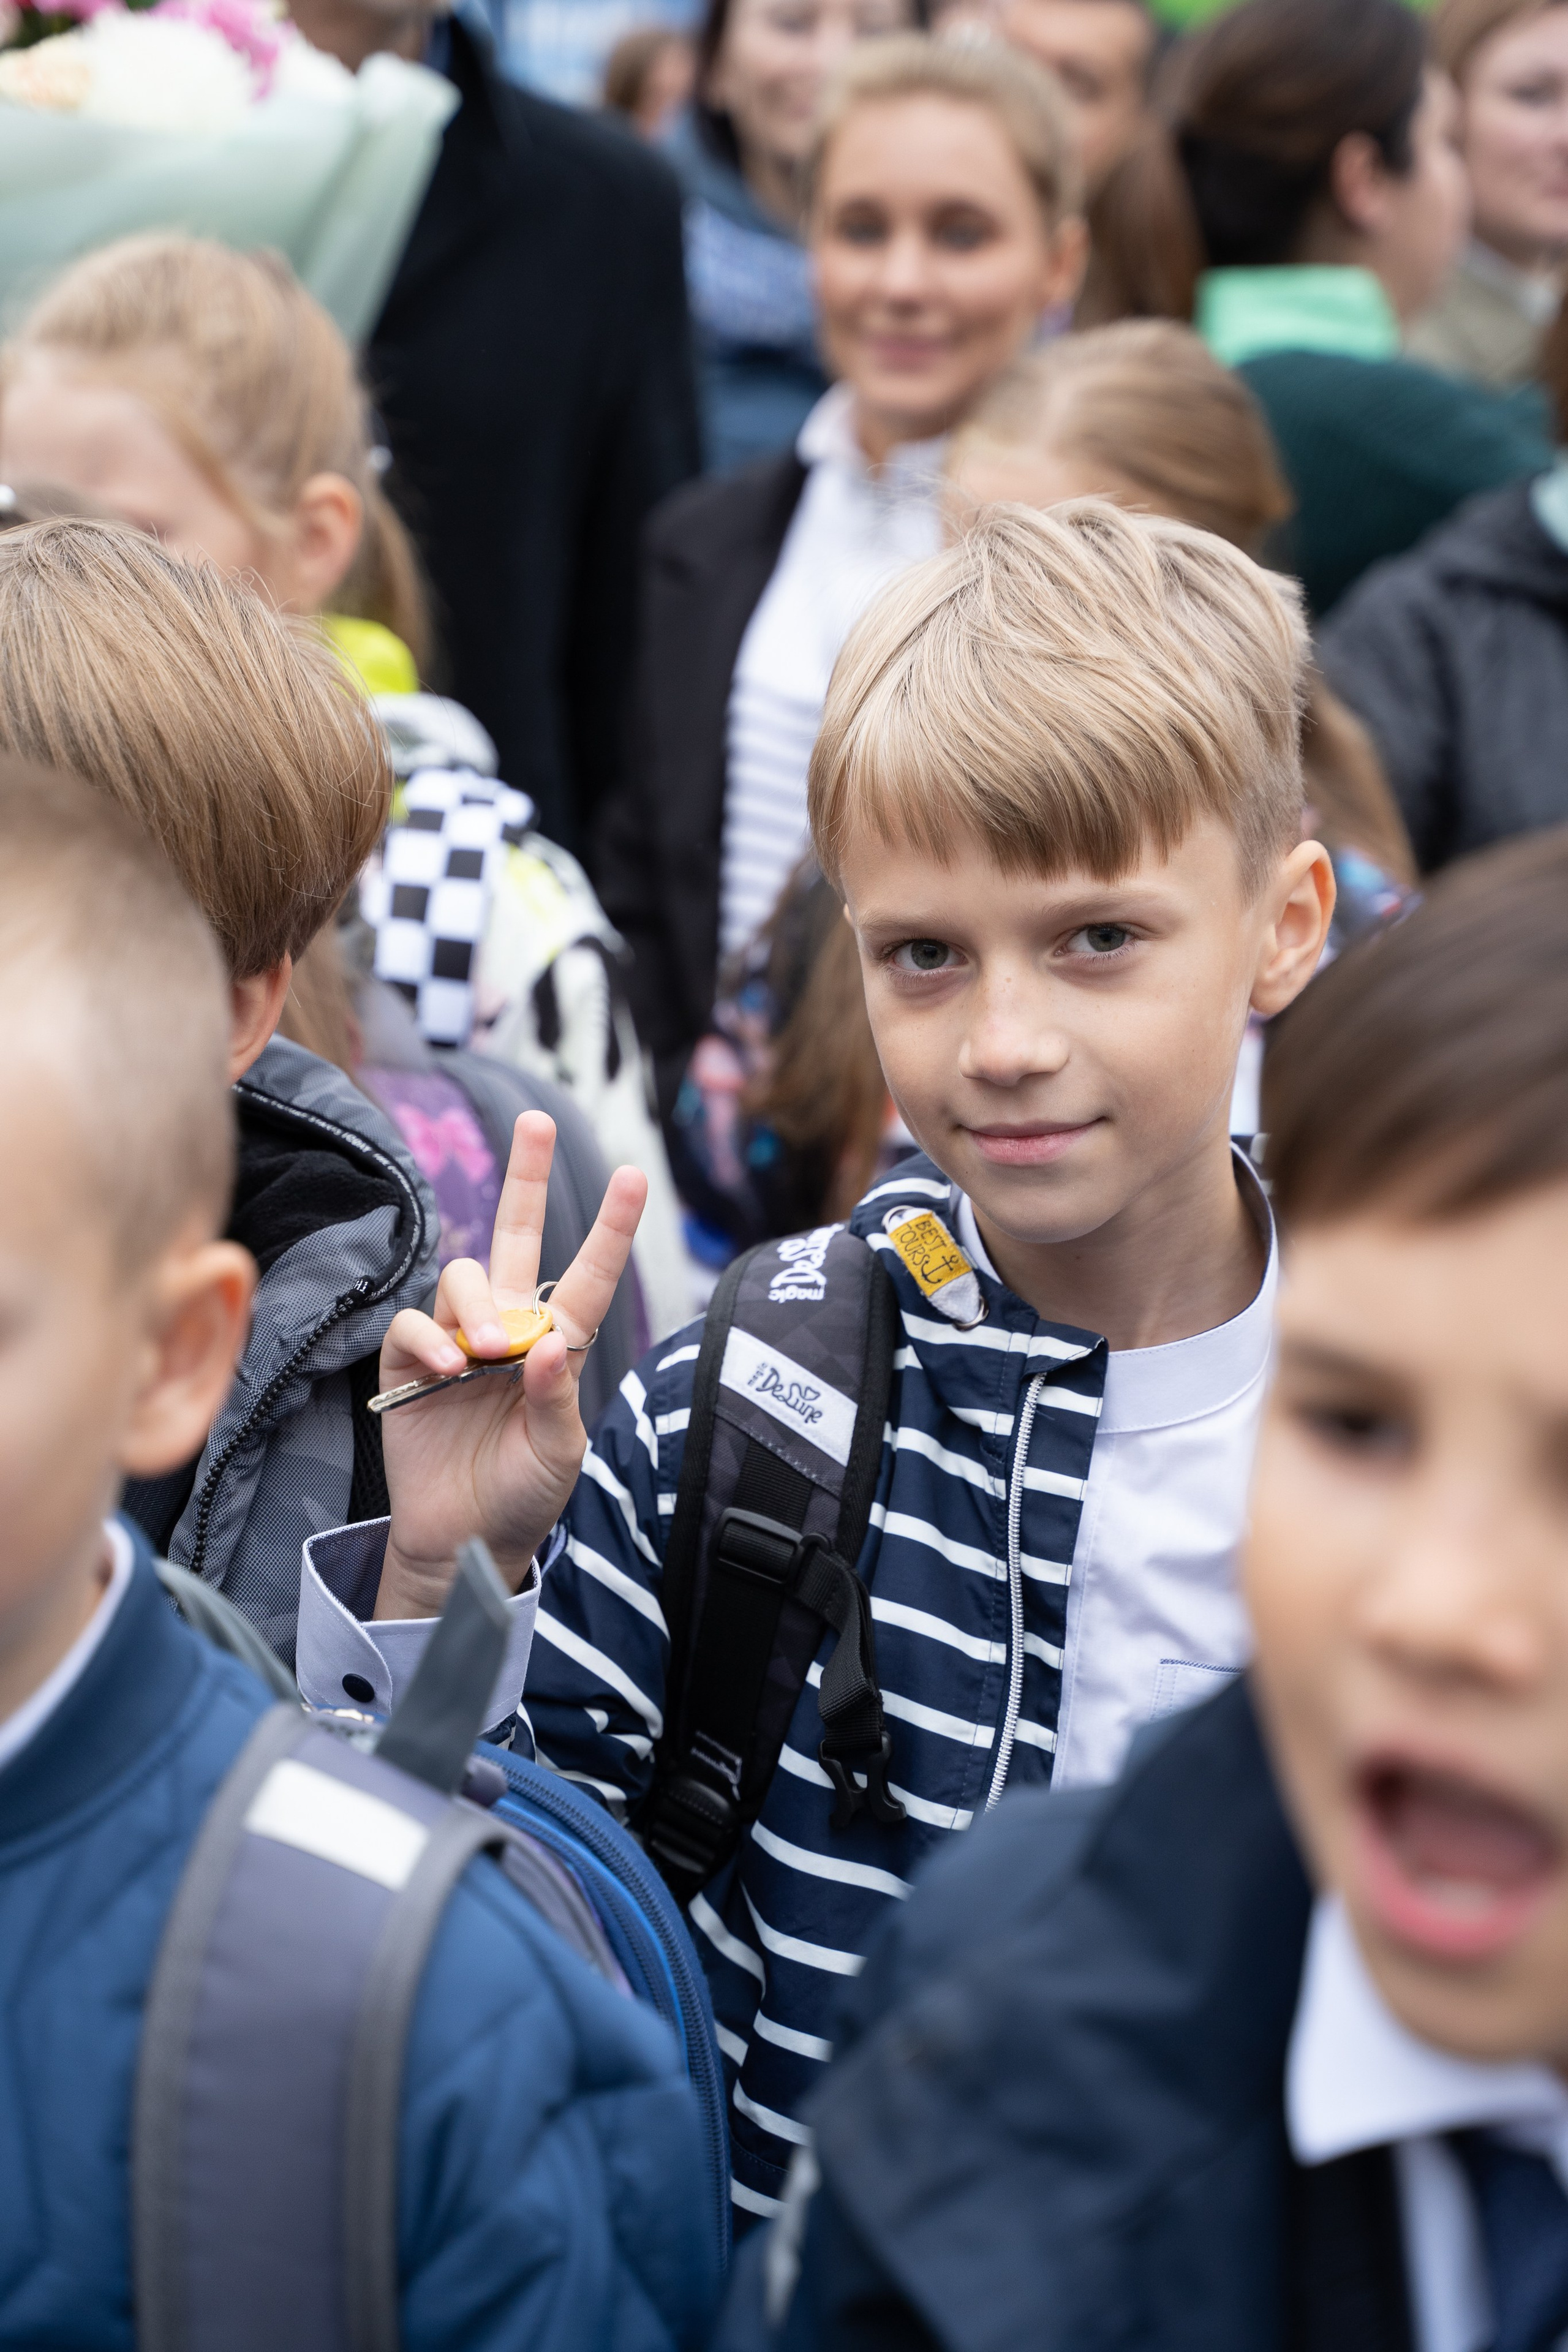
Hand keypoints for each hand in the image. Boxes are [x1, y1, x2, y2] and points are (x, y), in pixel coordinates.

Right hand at [374, 1111, 646, 1618]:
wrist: (465, 1541)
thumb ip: (556, 1400)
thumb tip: (547, 1344)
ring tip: (486, 1352)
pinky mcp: (407, 1362)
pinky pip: (412, 1323)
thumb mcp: (559, 1455)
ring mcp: (456, 1341)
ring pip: (462, 1278)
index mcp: (556, 1346)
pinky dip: (426, 1337)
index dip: (610, 1228)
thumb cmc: (522, 1495)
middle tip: (535, 1121)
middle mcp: (508, 1330)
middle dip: (524, 1177)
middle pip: (514, 1236)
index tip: (636, 1176)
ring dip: (475, 1304)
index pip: (587, 1277)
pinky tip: (442, 1365)